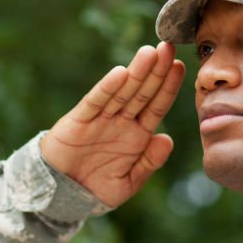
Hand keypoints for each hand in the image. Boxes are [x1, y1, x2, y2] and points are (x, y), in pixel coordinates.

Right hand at [41, 42, 185, 207]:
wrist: (62, 195)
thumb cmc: (96, 188)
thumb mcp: (128, 182)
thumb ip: (149, 162)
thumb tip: (167, 139)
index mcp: (137, 135)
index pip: (156, 106)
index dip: (168, 87)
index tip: (181, 67)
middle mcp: (121, 122)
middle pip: (142, 92)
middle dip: (156, 71)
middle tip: (169, 48)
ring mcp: (101, 119)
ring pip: (122, 92)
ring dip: (136, 72)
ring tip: (150, 52)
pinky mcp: (79, 120)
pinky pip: (95, 102)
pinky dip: (107, 88)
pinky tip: (120, 74)